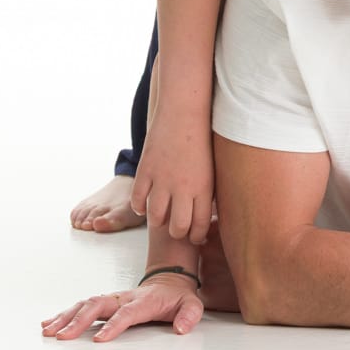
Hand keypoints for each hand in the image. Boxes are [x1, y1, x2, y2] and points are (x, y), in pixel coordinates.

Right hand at [41, 275, 203, 342]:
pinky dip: (65, 314)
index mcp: (145, 300)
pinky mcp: (106, 302)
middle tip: (63, 337)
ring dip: (67, 317)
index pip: (127, 312)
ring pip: (87, 303)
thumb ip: (190, 315)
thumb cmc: (178, 297)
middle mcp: (125, 297)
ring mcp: (114, 298)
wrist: (171, 280)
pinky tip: (50, 324)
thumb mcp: (192, 304)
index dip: (114, 325)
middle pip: (99, 305)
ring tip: (49, 331)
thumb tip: (181, 328)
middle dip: (80, 321)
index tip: (100, 340)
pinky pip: (83, 305)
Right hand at [131, 112, 214, 243]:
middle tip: (176, 230)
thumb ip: (208, 192)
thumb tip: (205, 216)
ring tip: (161, 218)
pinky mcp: (146, 170)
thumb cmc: (203, 139)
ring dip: (158, 221)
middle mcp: (183, 187)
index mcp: (204, 187)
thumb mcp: (212, 168)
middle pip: (178, 227)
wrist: (185, 112)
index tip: (194, 237)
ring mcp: (162, 179)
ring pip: (156, 217)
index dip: (196, 236)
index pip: (199, 225)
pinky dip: (139, 206)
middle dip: (177, 233)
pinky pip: (137, 199)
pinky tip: (144, 205)